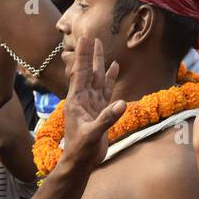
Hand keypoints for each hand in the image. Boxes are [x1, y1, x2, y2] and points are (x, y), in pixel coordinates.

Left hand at [59, 36, 125, 172]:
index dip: (83, 54)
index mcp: (76, 101)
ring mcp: (91, 104)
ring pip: (97, 78)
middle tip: (92, 35)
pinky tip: (114, 68)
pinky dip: (110, 78)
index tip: (85, 37)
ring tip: (101, 46)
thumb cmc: (81, 151)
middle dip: (90, 53)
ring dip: (100, 63)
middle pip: (88, 71)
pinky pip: (106, 90)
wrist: (80, 164)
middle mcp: (83, 99)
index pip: (80, 72)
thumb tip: (122, 104)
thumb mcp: (92, 135)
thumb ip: (106, 119)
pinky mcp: (99, 111)